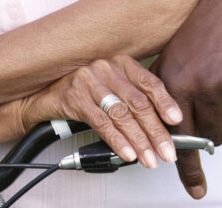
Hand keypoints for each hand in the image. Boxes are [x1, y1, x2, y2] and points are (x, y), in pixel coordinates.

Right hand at [19, 52, 182, 169]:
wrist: (44, 94)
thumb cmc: (84, 92)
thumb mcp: (112, 88)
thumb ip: (134, 98)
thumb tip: (164, 124)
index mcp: (120, 61)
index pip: (148, 81)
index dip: (165, 102)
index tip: (177, 120)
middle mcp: (106, 66)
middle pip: (137, 101)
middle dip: (156, 131)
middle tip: (168, 151)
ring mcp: (89, 80)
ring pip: (121, 114)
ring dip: (139, 140)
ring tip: (150, 159)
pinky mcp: (75, 96)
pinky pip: (101, 123)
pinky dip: (117, 141)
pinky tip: (128, 153)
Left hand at [151, 0, 221, 198]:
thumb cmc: (204, 32)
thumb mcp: (173, 56)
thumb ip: (164, 96)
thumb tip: (157, 137)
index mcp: (177, 80)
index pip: (181, 134)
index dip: (189, 166)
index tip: (197, 191)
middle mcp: (204, 83)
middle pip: (215, 135)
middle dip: (218, 120)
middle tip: (219, 89)